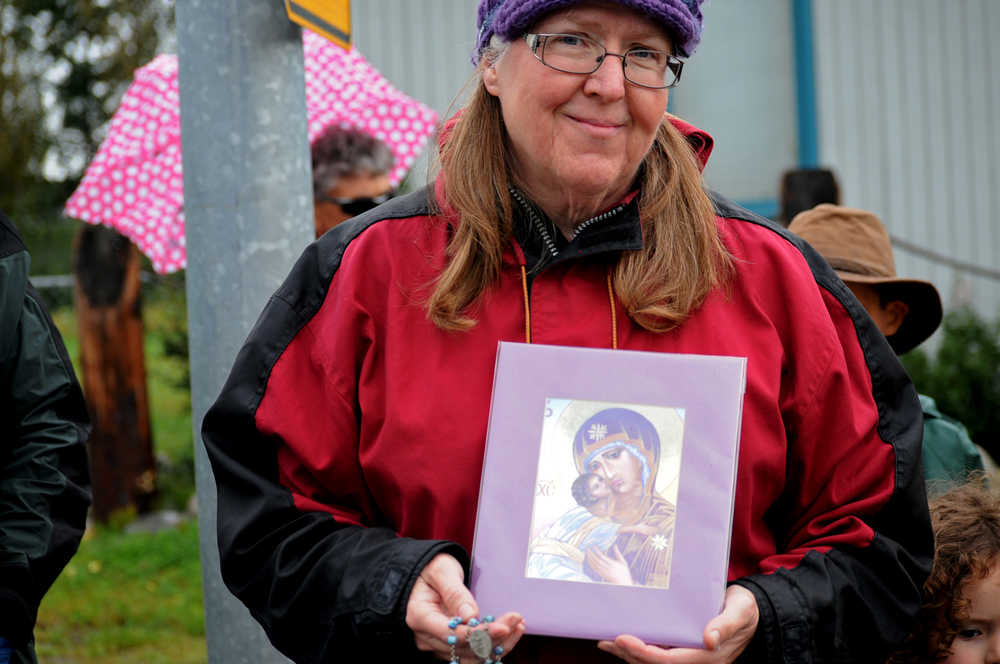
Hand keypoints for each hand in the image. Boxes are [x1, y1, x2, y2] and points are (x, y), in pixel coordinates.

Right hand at [405, 553, 525, 661]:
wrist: (424, 574)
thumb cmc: (431, 568)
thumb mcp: (441, 571)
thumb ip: (455, 593)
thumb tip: (471, 616)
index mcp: (420, 616)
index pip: (452, 634)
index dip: (479, 635)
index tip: (503, 627)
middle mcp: (426, 636)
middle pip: (464, 647)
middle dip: (494, 637)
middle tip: (516, 620)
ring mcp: (437, 643)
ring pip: (471, 654)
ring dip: (497, 644)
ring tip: (517, 625)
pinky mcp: (450, 644)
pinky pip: (472, 652)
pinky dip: (492, 645)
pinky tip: (510, 632)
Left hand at [585, 545, 633, 584]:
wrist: (623, 583)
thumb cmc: (624, 572)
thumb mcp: (623, 562)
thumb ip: (618, 554)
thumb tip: (614, 545)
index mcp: (613, 564)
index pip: (603, 557)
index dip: (597, 551)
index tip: (594, 546)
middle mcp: (608, 569)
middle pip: (597, 560)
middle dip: (591, 554)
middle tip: (587, 548)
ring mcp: (604, 572)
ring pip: (595, 565)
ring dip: (590, 558)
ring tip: (587, 552)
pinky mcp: (602, 575)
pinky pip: (594, 569)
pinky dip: (590, 564)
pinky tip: (588, 559)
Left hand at [596, 584, 757, 663]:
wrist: (749, 613)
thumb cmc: (744, 610)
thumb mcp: (740, 611)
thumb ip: (725, 624)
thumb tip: (708, 639)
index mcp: (708, 657)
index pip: (670, 661)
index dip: (644, 653)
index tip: (623, 639)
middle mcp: (695, 660)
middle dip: (630, 654)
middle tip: (607, 639)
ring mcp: (688, 656)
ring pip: (653, 661)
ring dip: (629, 654)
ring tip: (605, 642)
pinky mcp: (682, 649)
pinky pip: (656, 653)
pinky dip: (636, 648)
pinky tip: (619, 641)